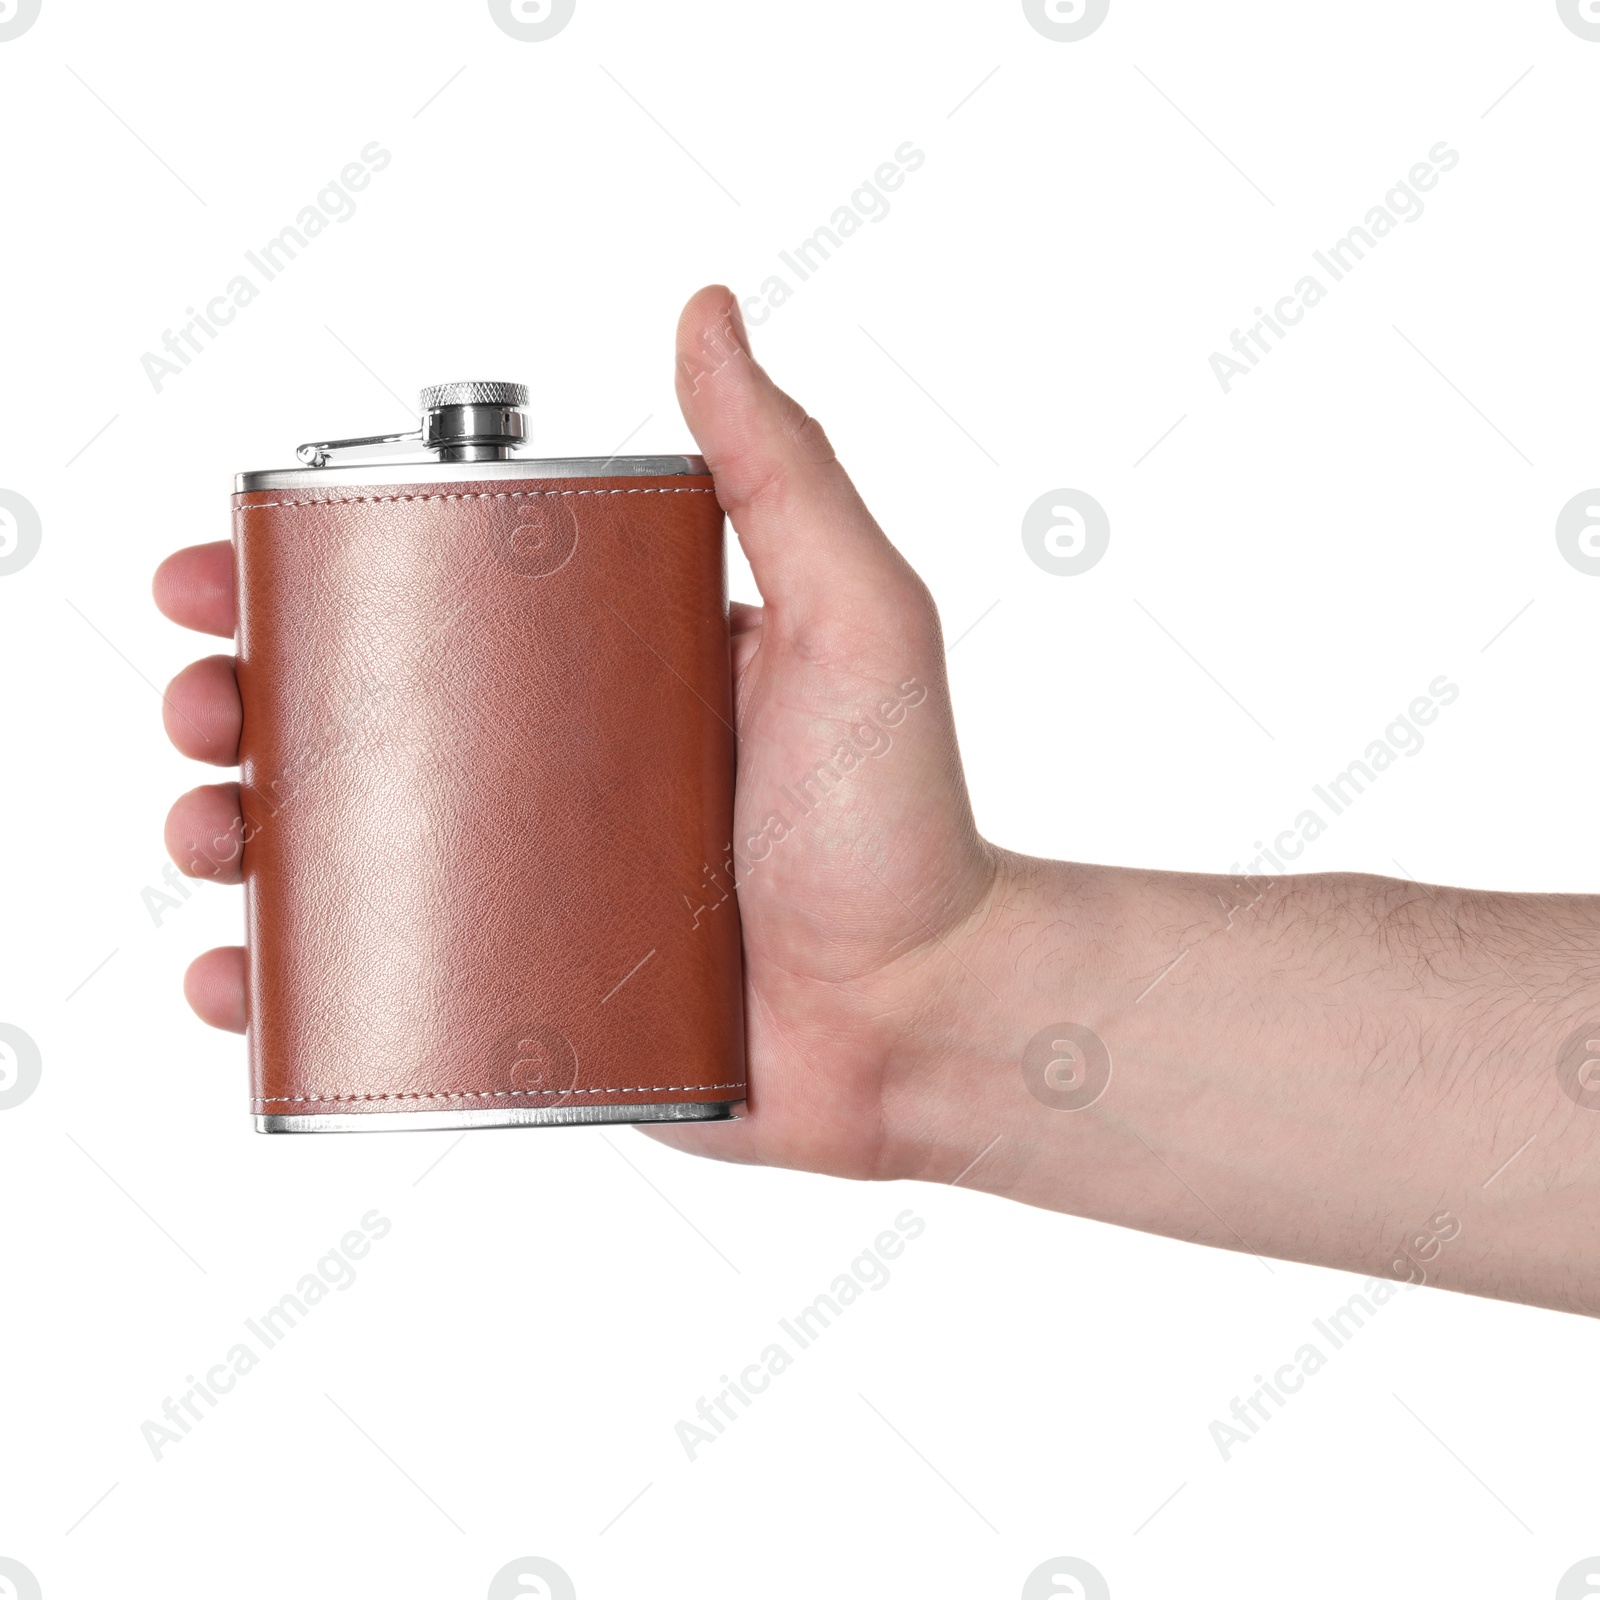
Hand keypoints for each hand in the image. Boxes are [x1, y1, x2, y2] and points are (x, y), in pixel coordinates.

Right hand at [153, 286, 1001, 1181]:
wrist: (923, 1018)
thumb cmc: (902, 823)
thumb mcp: (856, 624)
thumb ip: (785, 474)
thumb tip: (703, 313)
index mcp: (606, 667)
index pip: (429, 597)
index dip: (309, 575)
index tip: (226, 565)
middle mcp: (556, 767)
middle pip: (358, 719)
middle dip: (245, 702)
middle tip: (205, 707)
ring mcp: (533, 883)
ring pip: (346, 849)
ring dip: (241, 834)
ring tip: (211, 835)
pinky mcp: (528, 992)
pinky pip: (382, 986)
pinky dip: (294, 985)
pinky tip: (240, 981)